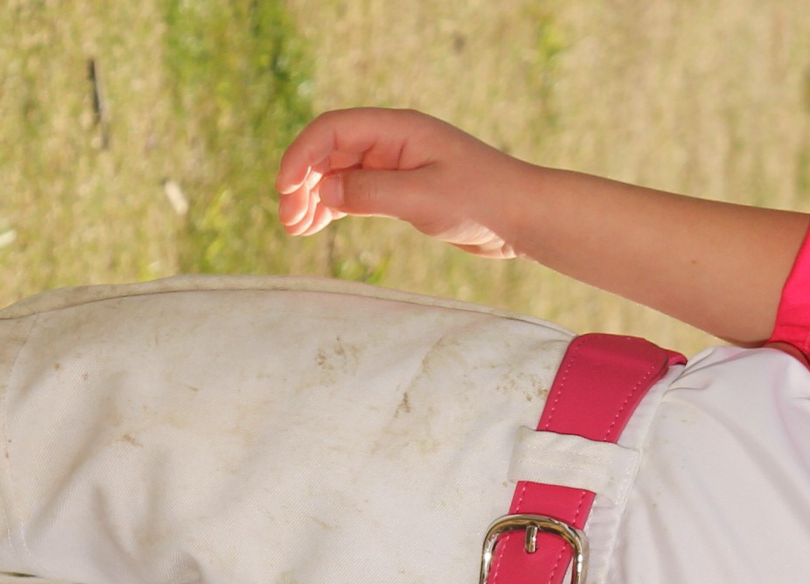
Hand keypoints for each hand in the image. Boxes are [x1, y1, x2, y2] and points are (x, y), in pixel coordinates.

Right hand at [279, 107, 525, 256]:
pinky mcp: (404, 192)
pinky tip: (317, 225)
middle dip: (303, 181)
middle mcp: (393, 142)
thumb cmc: (482, 199)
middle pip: (331, 152)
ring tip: (296, 228)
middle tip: (287, 219)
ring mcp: (397, 167)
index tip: (284, 188)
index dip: (301, 155)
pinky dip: (334, 207)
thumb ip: (370, 192)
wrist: (524, 218)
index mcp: (398, 129)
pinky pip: (357, 193)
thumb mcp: (422, 196)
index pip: (333, 130)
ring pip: (340, 175)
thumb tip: (322, 189)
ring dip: (314, 197)